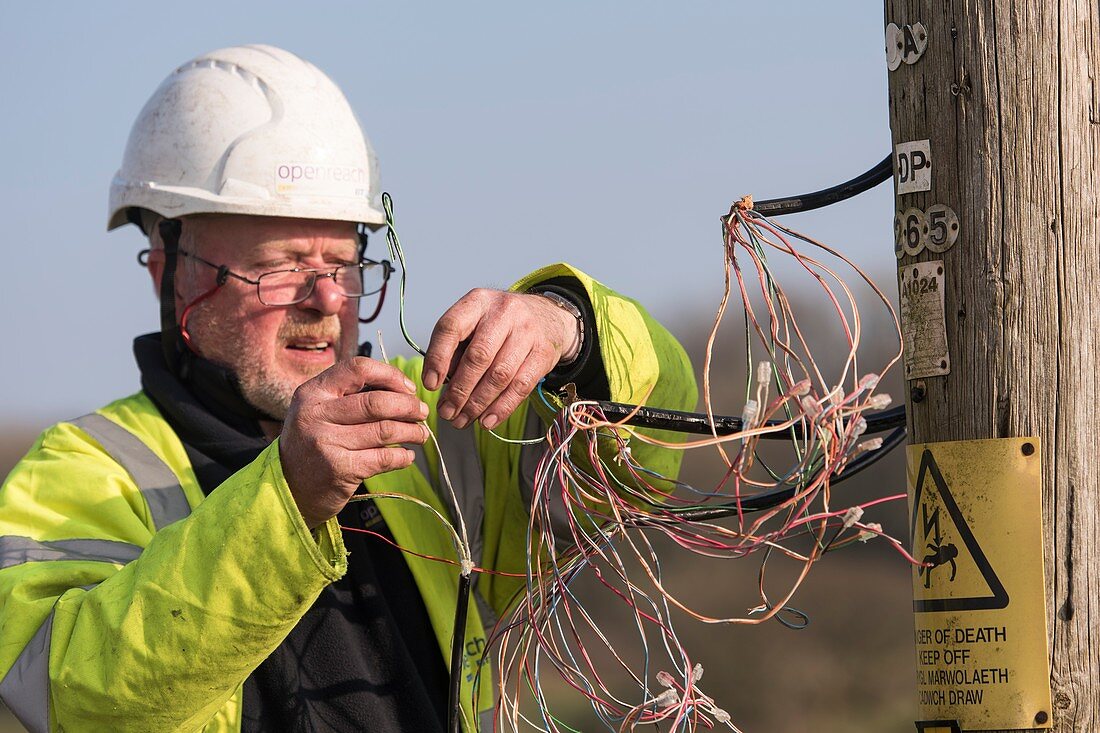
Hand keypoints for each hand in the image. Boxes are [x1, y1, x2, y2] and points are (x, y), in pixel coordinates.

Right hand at [280, 357, 428, 527]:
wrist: (288, 488)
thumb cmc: (312, 444)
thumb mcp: (318, 411)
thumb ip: (350, 396)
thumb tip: (402, 388)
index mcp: (312, 393)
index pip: (357, 369)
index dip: (390, 375)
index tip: (408, 388)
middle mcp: (316, 415)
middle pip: (377, 402)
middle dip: (408, 406)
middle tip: (421, 412)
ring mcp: (327, 443)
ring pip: (385, 430)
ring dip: (411, 431)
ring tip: (420, 434)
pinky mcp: (340, 470)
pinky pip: (384, 458)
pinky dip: (403, 456)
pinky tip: (407, 456)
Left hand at [423, 289, 579, 429]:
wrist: (548, 316)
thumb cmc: (500, 324)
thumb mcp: (474, 323)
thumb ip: (455, 348)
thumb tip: (439, 383)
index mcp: (478, 301)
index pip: (451, 327)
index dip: (438, 358)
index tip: (430, 385)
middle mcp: (504, 312)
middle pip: (478, 356)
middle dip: (459, 390)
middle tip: (447, 412)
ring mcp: (527, 332)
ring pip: (499, 375)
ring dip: (478, 403)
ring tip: (463, 419)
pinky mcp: (544, 353)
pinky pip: (521, 386)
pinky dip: (501, 408)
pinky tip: (487, 420)